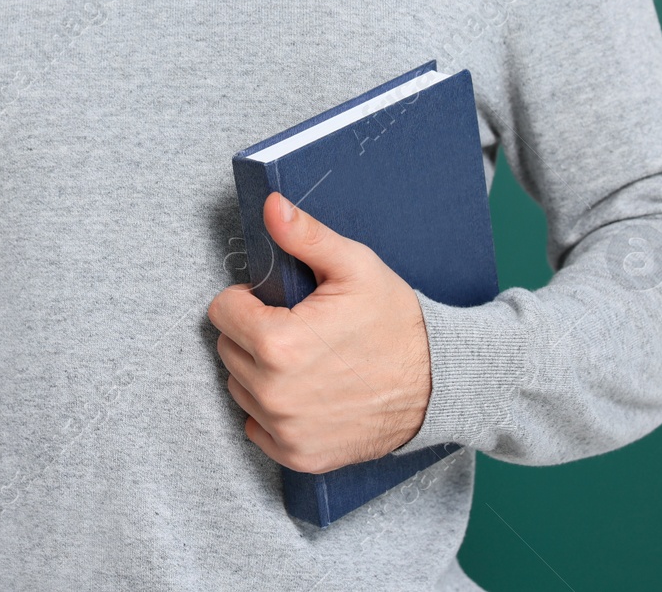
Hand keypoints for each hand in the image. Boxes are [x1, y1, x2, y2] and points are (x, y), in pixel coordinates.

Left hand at [207, 192, 431, 474]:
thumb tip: (271, 206)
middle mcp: (274, 393)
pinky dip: (273, 412)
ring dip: (260, 372)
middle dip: (252, 333)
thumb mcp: (355, 266)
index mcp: (278, 343)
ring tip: (305, 360)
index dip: (247, 299)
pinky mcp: (299, 456)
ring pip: (240, 387)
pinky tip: (306, 393)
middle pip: (227, 348)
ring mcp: (286, 429)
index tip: (277, 303)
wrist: (440, 383)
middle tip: (297, 328)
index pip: (221, 311)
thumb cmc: (397, 323)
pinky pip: (257, 428)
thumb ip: (305, 236)